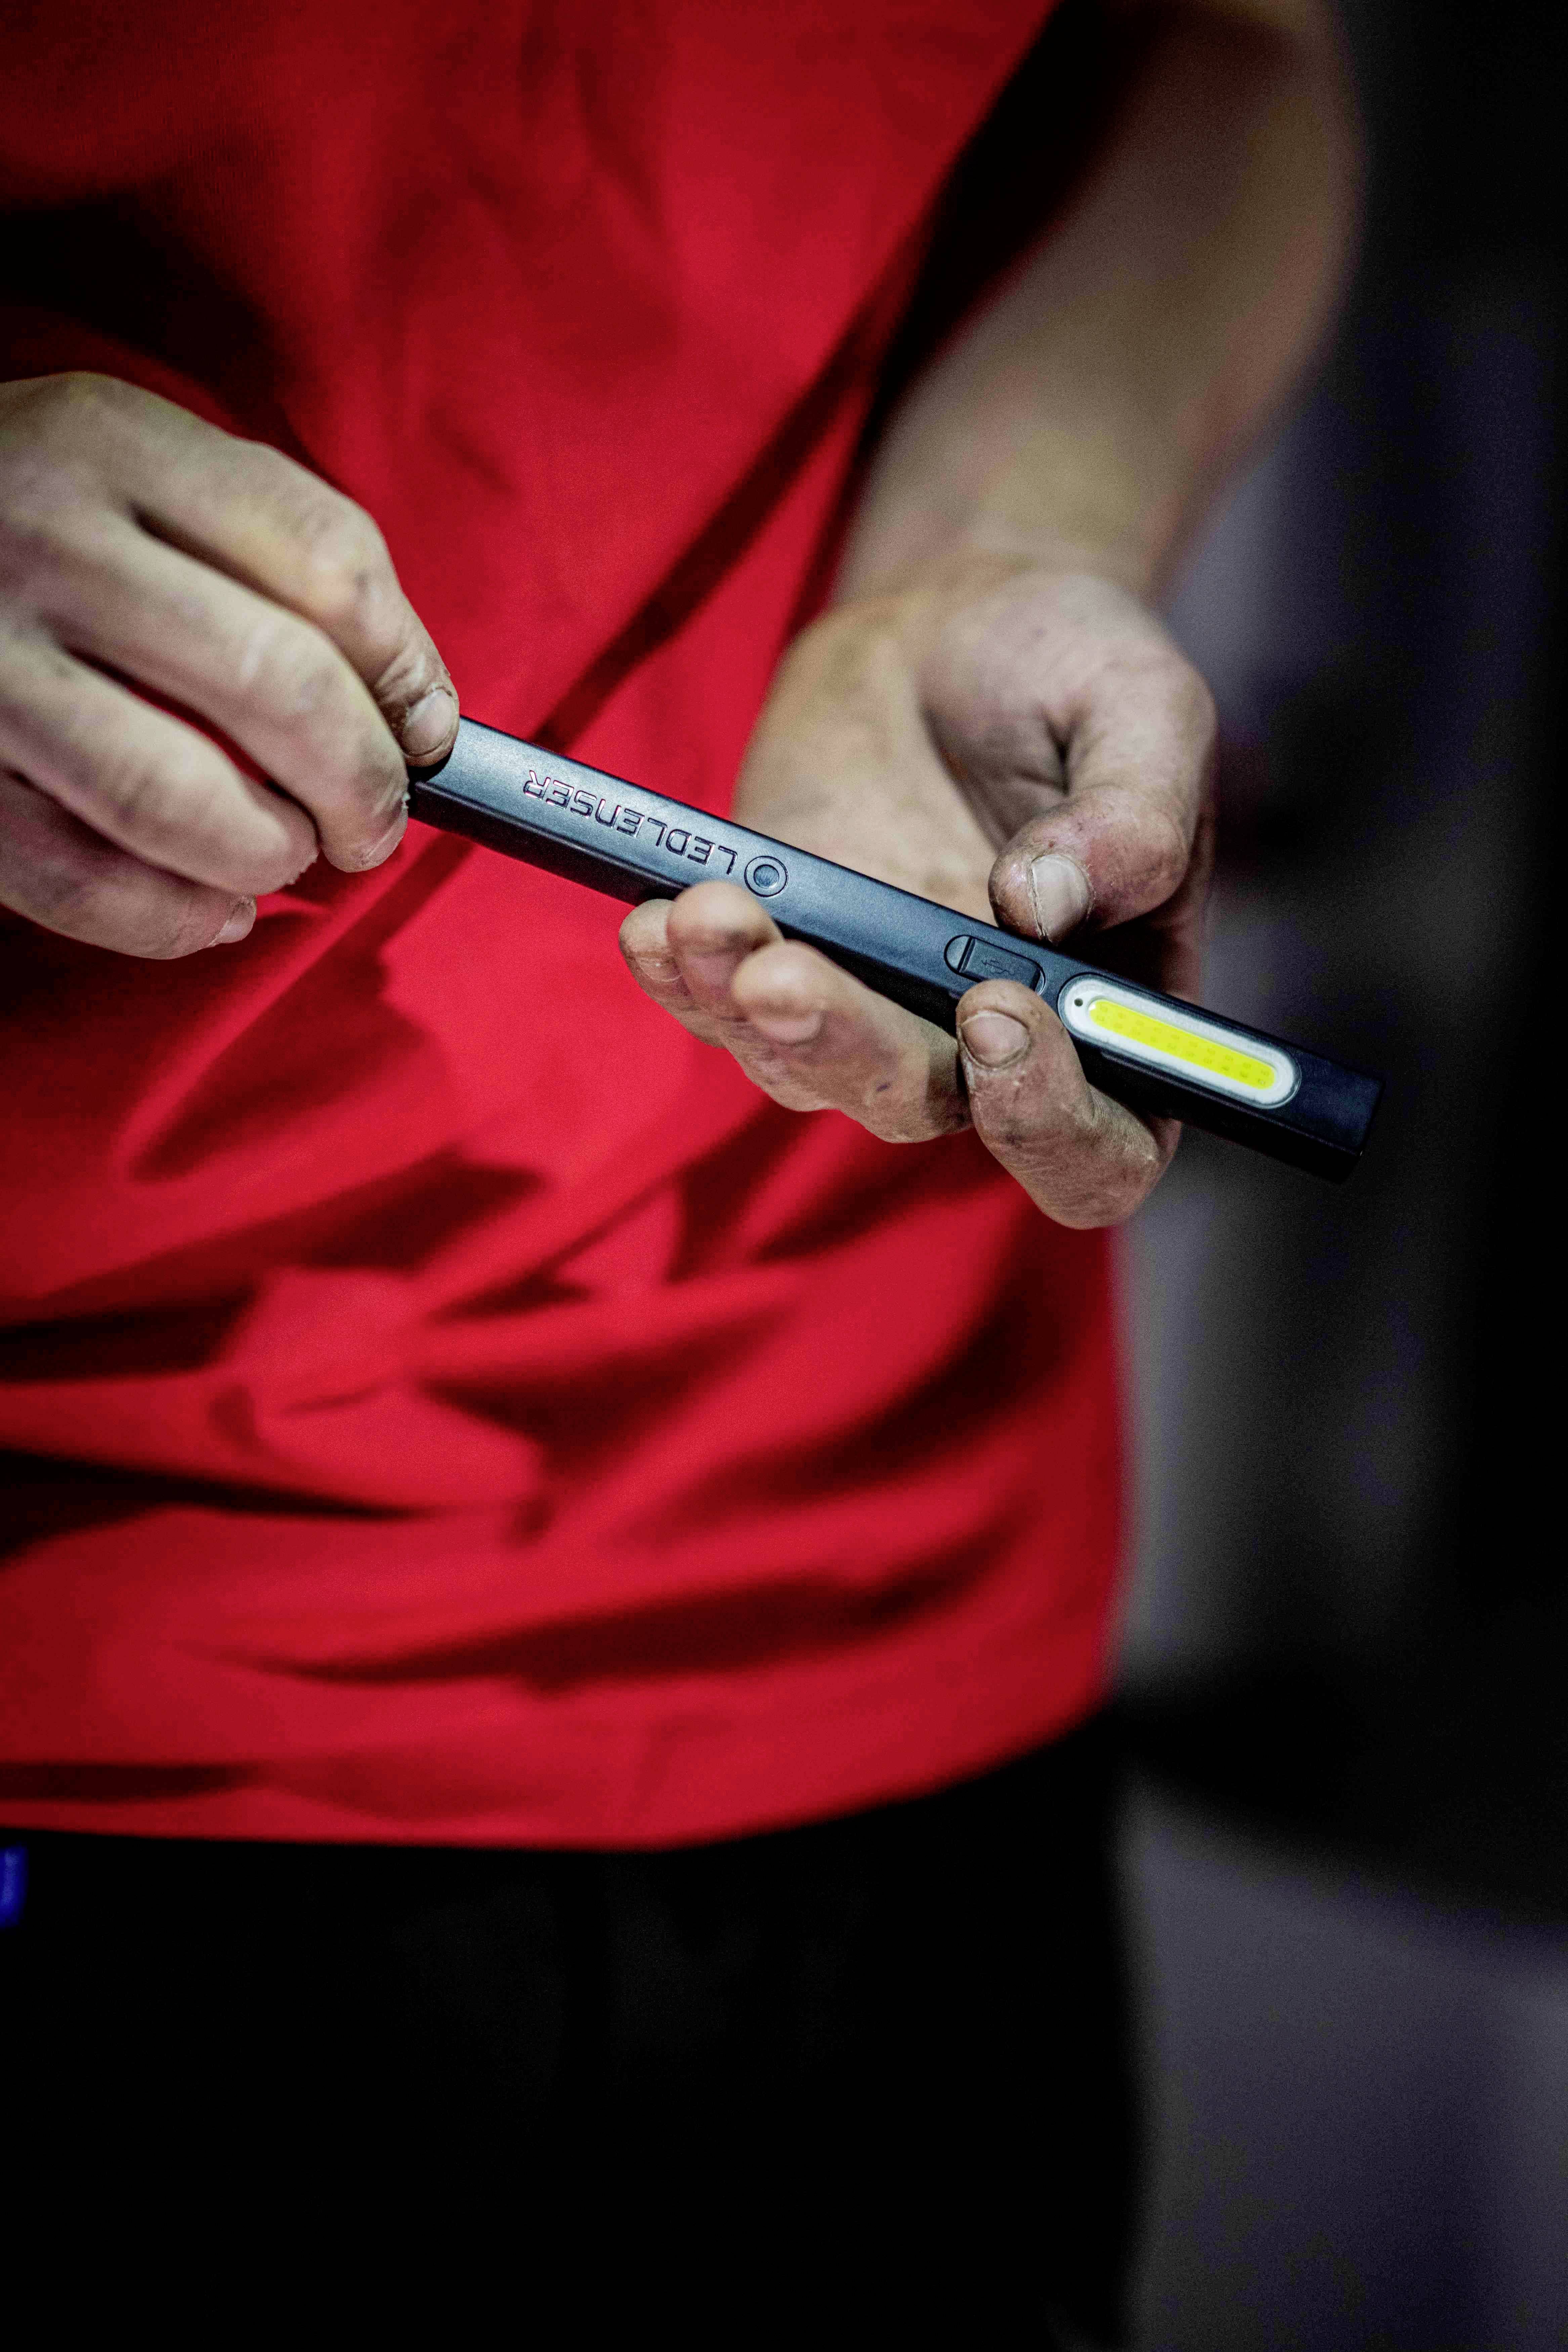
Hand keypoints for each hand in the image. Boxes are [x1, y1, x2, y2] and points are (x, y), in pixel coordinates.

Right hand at [0, 373, 457, 955]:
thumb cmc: (24, 517)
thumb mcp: (129, 470)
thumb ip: (266, 551)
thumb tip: (415, 706)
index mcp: (107, 443)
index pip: (325, 560)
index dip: (405, 666)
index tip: (427, 726)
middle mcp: (40, 542)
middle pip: (274, 684)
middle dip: (362, 781)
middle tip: (375, 821)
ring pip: (182, 799)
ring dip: (269, 851)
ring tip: (288, 854)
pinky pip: (86, 880)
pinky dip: (177, 918)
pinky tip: (217, 909)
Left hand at [620, 559, 1215, 1227]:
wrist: (958, 622)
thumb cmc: (1075, 673)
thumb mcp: (1144, 710)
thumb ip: (1133, 815)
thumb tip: (1043, 905)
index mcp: (1111, 1020)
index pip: (1099, 1148)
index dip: (1048, 1122)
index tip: (996, 1011)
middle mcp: (989, 1042)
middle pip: (922, 1108)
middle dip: (845, 1049)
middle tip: (786, 978)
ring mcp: (876, 1008)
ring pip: (803, 1069)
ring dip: (742, 1011)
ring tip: (705, 915)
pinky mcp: (783, 956)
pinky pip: (720, 1008)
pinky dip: (678, 976)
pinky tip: (654, 920)